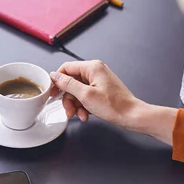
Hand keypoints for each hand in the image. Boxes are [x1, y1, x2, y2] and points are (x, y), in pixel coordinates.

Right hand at [50, 60, 176, 144]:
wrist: (131, 116)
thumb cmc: (115, 106)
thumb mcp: (85, 95)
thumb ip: (67, 84)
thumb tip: (54, 76)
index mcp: (92, 67)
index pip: (66, 68)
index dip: (57, 81)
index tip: (52, 93)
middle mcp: (95, 71)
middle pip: (71, 82)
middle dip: (67, 98)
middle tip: (68, 110)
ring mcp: (98, 81)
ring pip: (76, 91)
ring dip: (75, 105)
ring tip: (78, 115)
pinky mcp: (100, 90)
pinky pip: (84, 96)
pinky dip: (82, 106)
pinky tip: (85, 115)